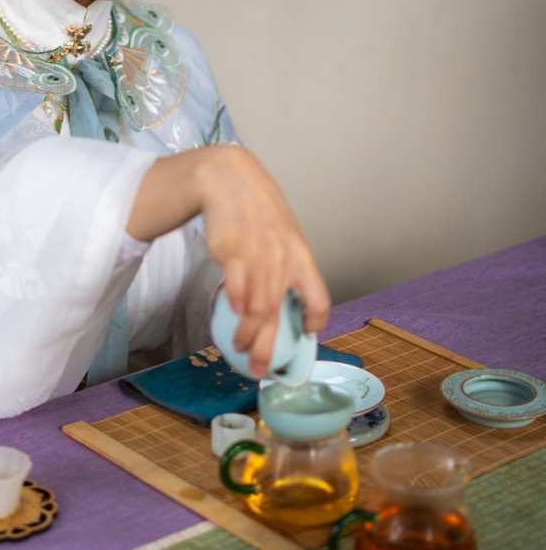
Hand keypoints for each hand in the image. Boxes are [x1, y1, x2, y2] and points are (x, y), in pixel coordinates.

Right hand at [197, 147, 329, 375]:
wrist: (231, 180)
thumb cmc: (257, 211)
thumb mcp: (283, 236)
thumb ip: (285, 268)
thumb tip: (283, 302)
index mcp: (301, 257)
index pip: (319, 299)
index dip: (314, 322)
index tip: (305, 334)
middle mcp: (283, 260)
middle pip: (278, 313)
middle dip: (269, 347)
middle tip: (261, 369)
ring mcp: (258, 256)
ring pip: (256, 306)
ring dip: (247, 333)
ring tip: (241, 347)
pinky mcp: (232, 251)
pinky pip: (237, 283)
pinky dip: (235, 301)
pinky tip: (232, 312)